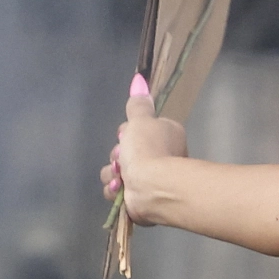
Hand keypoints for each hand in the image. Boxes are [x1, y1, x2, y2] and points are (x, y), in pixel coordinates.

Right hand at [106, 75, 189, 220]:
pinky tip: (120, 189)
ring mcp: (150, 179)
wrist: (152, 186)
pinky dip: (115, 190)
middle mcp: (161, 157)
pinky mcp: (139, 199)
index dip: (126, 133)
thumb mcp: (140, 120)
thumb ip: (138, 104)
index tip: (125, 136)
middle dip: (117, 155)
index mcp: (166, 136)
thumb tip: (140, 79)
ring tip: (120, 177)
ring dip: (113, 174)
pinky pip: (117, 191)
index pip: (136, 130)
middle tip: (121, 159)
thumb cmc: (148, 149)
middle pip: (124, 151)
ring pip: (117, 172)